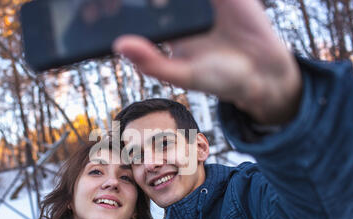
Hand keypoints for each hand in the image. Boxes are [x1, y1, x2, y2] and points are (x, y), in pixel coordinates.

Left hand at [112, 0, 301, 124]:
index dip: (113, 6)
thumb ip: (152, 62)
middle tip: (108, 1)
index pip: (135, 9)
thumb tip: (119, 45)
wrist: (261, 72)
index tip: (91, 9)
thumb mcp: (183, 74)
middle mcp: (179, 8)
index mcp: (165, 27)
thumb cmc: (219, 77)